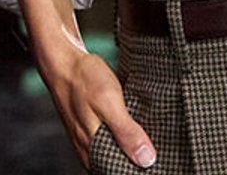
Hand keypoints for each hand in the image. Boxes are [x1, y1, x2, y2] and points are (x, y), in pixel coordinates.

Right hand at [17, 0, 155, 169]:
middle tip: (163, 148)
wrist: (63, 62)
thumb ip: (126, 132)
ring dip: (133, 147)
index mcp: (94, 152)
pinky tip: (139, 126)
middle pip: (119, 166)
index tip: (162, 161)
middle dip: (140, 159)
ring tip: (156, 137)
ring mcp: (90, 141)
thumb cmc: (84, 80)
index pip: (121, 173)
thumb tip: (146, 159)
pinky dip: (126, 136)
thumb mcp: (109, 102)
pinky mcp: (92, 129)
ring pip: (116, 153)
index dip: (141, 168)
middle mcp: (90, 152)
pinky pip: (111, 141)